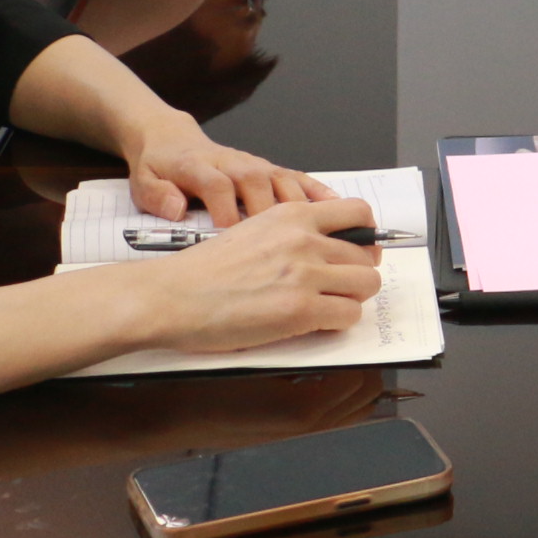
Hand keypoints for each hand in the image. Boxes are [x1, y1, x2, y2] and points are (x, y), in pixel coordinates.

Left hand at [124, 111, 330, 225]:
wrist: (171, 140)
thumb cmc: (159, 169)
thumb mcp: (142, 184)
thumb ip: (157, 195)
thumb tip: (177, 208)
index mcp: (198, 166)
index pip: (217, 184)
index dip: (225, 208)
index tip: (230, 235)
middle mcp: (232, 162)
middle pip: (256, 181)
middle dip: (268, 211)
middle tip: (278, 245)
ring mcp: (254, 163)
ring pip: (281, 179)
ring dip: (299, 205)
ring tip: (318, 231)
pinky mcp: (269, 168)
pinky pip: (297, 176)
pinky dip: (317, 190)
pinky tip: (337, 206)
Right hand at [133, 198, 384, 354]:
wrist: (170, 295)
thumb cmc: (203, 270)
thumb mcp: (254, 231)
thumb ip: (293, 234)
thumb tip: (330, 250)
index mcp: (293, 214)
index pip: (359, 213)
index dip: (365, 237)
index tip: (357, 254)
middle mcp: (305, 238)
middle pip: (367, 255)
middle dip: (357, 275)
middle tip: (337, 290)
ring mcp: (305, 274)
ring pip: (366, 284)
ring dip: (351, 299)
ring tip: (326, 307)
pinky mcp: (300, 309)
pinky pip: (348, 315)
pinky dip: (337, 323)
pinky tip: (313, 324)